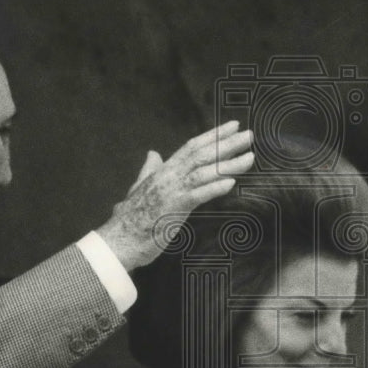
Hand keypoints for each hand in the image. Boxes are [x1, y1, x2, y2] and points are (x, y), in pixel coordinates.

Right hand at [97, 121, 253, 270]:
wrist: (118, 240)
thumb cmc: (130, 218)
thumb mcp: (139, 188)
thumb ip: (149, 170)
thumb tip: (152, 153)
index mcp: (164, 171)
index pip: (192, 147)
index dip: (213, 135)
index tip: (233, 126)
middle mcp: (168, 176)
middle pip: (202, 154)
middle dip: (227, 144)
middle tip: (250, 135)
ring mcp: (171, 191)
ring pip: (204, 172)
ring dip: (229, 164)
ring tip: (250, 158)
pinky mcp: (172, 209)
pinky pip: (196, 195)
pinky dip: (214, 188)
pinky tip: (230, 183)